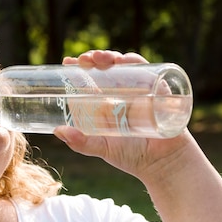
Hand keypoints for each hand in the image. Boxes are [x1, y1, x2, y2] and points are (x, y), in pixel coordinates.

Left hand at [54, 50, 193, 180]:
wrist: (162, 164)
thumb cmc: (132, 156)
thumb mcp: (102, 148)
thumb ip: (82, 142)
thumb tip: (59, 131)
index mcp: (109, 102)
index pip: (92, 79)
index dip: (80, 68)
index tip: (67, 62)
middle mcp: (124, 92)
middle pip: (108, 68)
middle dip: (95, 58)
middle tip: (84, 59)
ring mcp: (141, 90)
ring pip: (125, 65)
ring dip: (112, 57)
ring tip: (100, 58)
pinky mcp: (158, 90)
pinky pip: (148, 71)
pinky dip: (136, 63)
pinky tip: (125, 61)